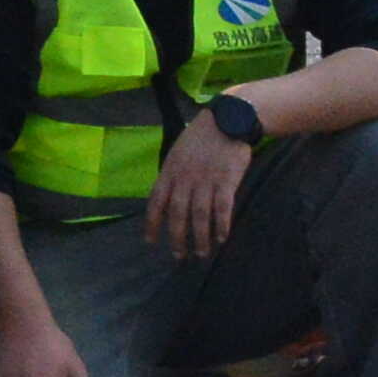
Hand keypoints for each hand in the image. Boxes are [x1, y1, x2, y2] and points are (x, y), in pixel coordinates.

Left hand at [147, 115, 256, 262]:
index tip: (150, 242)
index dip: (152, 223)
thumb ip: (172, 176)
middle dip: (177, 237)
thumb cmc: (201, 137)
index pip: (156, 202)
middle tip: (179, 256)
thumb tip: (167, 199)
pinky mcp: (226, 181)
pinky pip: (222, 208)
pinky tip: (222, 238)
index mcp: (170, 172)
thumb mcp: (177, 153)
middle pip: (177, 213)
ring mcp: (205, 180)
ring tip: (202, 253)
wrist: (227, 120)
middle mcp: (184, 178)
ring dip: (200, 237)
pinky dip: (221, 224)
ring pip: (199, 215)